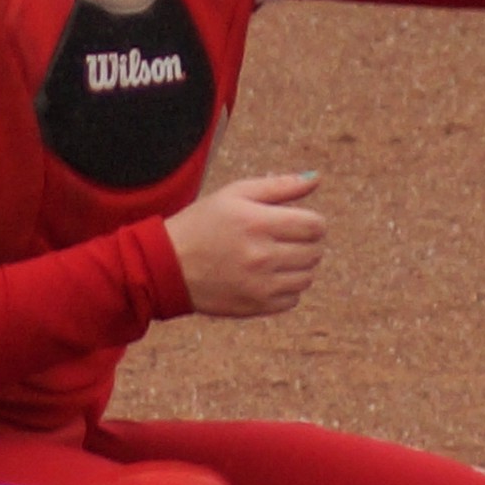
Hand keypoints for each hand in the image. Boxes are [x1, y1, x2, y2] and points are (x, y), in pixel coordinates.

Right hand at [165, 172, 325, 319]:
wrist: (167, 265)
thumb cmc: (203, 223)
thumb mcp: (235, 194)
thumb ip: (279, 185)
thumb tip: (316, 178)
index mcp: (258, 223)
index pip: (316, 226)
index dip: (311, 222)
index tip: (296, 222)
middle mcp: (262, 256)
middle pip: (315, 252)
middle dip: (304, 243)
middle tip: (281, 239)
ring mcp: (260, 285)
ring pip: (307, 277)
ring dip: (297, 267)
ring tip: (272, 258)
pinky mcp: (256, 306)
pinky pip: (292, 299)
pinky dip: (285, 288)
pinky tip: (263, 277)